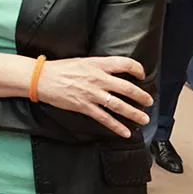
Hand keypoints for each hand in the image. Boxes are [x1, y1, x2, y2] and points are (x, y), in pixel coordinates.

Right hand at [35, 56, 152, 137]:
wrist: (43, 79)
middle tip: (149, 101)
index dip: (137, 69)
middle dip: (141, 96)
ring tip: (144, 119)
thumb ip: (100, 66)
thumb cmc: (61, 68)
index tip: (142, 74)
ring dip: (134, 113)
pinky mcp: (85, 107)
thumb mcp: (84, 61)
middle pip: (127, 88)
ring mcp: (92, 94)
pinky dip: (117, 126)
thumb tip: (114, 71)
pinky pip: (105, 118)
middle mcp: (98, 79)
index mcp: (98, 64)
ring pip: (119, 105)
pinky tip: (126, 132)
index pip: (125, 63)